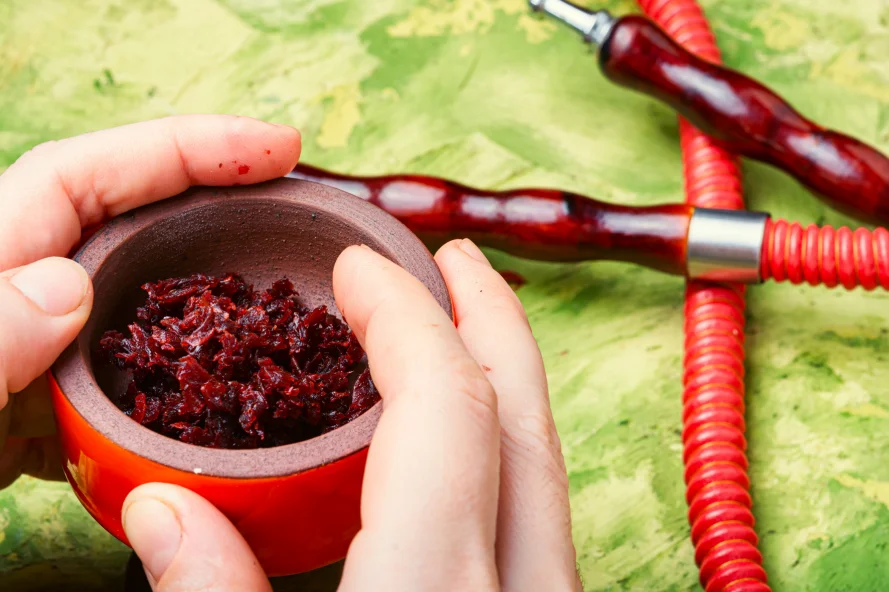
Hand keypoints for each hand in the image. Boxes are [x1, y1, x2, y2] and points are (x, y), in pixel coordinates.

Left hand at [0, 115, 301, 488]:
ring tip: (288, 289)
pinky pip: (135, 371)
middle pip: (131, 226)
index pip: (90, 179)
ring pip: (144, 301)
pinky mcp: (45, 408)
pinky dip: (186, 370)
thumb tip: (66, 285)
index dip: (188, 149)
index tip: (276, 148)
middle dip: (220, 201)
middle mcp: (17, 300)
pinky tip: (222, 387)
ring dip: (216, 289)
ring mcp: (37, 355)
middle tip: (303, 208)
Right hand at [122, 241, 579, 590]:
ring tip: (457, 327)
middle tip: (452, 258)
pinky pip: (535, 507)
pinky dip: (500, 442)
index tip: (360, 268)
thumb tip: (162, 510)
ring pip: (542, 461)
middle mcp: (522, 590)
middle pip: (522, 415)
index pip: (446, 405)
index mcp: (436, 589)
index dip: (407, 316)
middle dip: (488, 318)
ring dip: (500, 376)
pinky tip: (460, 443)